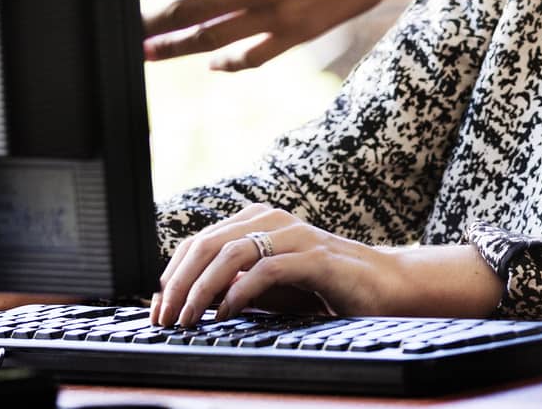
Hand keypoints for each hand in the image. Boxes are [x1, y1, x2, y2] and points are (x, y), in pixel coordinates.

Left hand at [141, 0, 423, 69]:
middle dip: (150, 21)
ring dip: (177, 48)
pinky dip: (229, 62)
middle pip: (187, 8)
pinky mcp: (303, 30)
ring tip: (150, 54)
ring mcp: (281, 10)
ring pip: (213, 38)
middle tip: (125, 29)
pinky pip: (255, 55)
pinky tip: (215, 62)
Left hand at [151, 205, 503, 326]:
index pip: (198, 242)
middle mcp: (274, 220)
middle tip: (164, 320)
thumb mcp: (269, 286)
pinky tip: (225, 315)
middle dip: (177, 286)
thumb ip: (234, 284)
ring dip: (200, 291)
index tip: (157, 310)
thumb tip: (187, 300)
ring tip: (187, 321)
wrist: (384, 287)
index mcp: (259, 220)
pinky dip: (238, 294)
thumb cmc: (324, 288)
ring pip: (230, 255)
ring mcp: (296, 236)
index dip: (171, 276)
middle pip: (207, 245)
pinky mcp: (316, 258)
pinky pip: (266, 271)